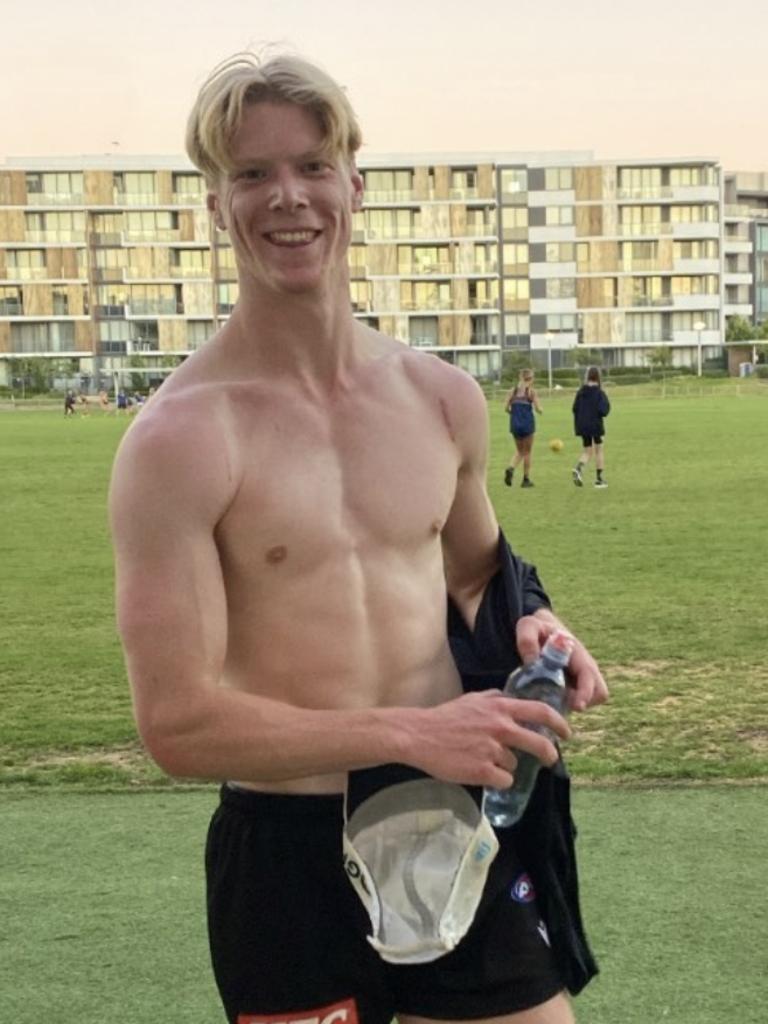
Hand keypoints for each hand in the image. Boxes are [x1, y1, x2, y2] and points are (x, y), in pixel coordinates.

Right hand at [404, 689, 570, 789]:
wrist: (418, 736)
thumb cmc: (444, 717)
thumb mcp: (473, 700)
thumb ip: (495, 699)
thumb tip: (513, 700)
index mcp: (500, 708)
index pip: (540, 712)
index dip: (558, 723)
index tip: (566, 732)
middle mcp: (501, 727)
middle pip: (539, 744)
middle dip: (549, 754)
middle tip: (550, 759)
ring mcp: (493, 750)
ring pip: (515, 765)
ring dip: (505, 766)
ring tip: (483, 760)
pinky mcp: (484, 771)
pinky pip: (503, 780)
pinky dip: (495, 780)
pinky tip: (480, 773)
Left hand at [517, 610, 608, 711]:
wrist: (543, 630)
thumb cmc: (537, 628)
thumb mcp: (528, 627)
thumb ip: (526, 640)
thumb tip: (532, 662)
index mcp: (578, 654)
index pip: (591, 677)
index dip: (586, 693)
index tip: (577, 706)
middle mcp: (586, 668)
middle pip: (598, 693)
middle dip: (582, 702)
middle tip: (557, 703)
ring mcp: (583, 678)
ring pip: (589, 701)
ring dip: (572, 705)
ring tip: (550, 699)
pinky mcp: (576, 687)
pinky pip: (578, 703)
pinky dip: (566, 705)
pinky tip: (548, 699)